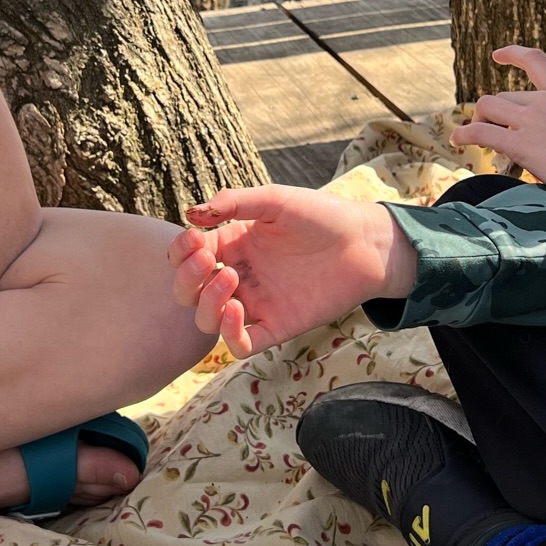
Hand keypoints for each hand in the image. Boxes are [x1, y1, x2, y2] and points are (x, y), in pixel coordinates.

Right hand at [168, 183, 416, 358]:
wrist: (365, 242)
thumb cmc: (322, 216)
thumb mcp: (274, 200)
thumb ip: (234, 203)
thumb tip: (191, 212)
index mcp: (233, 245)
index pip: (188, 256)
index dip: (180, 252)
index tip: (194, 239)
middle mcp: (239, 277)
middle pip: (189, 292)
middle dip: (187, 279)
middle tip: (206, 259)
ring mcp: (257, 304)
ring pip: (208, 321)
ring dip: (206, 303)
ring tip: (228, 278)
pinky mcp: (277, 326)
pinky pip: (241, 345)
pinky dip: (228, 334)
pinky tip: (235, 309)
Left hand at [461, 45, 545, 207]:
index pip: (536, 61)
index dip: (513, 53)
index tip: (496, 55)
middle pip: (503, 97)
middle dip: (494, 116)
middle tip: (492, 138)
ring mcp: (533, 121)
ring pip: (488, 107)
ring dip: (478, 122)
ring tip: (477, 139)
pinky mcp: (523, 144)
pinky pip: (483, 133)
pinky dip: (466, 135)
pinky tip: (458, 141)